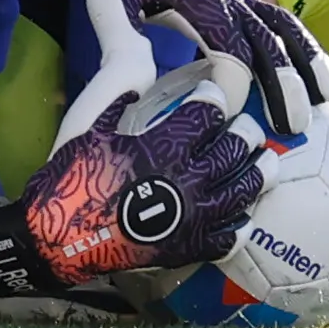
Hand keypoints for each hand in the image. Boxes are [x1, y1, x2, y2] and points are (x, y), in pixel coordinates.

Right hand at [13, 87, 256, 284]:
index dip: (213, 99)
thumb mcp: (94, 127)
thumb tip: (137, 79)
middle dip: (245, 133)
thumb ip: (120, 99)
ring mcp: (192, 218)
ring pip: (241, 191)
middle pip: (233, 149)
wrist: (61, 237)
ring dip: (258, 173)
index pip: (206, 114)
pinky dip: (240, 224)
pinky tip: (243, 214)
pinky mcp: (189, 248)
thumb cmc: (74, 177)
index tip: (213, 95)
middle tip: (248, 128)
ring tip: (267, 162)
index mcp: (162, 146)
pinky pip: (228, 236)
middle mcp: (186, 179)